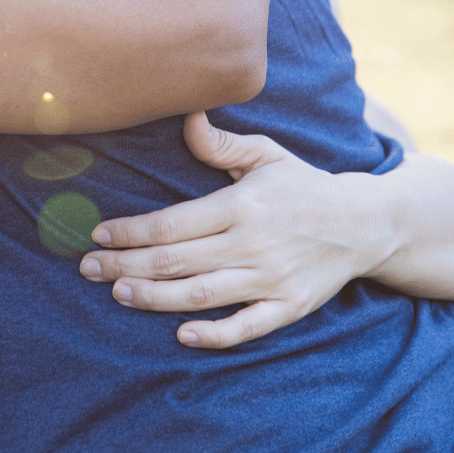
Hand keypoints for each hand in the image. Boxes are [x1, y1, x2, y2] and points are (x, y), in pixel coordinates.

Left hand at [78, 112, 385, 348]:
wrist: (364, 224)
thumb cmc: (302, 185)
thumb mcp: (265, 153)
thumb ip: (221, 143)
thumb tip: (186, 117)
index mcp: (240, 205)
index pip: (172, 223)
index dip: (130, 231)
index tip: (99, 233)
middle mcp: (252, 244)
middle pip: (176, 261)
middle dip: (126, 264)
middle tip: (89, 268)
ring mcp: (271, 278)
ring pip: (202, 295)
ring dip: (155, 297)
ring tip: (119, 293)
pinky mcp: (289, 307)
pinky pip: (247, 327)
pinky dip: (215, 334)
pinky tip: (182, 334)